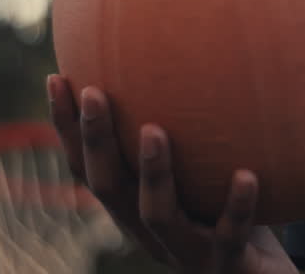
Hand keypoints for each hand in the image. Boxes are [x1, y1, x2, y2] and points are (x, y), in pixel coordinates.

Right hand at [47, 74, 298, 273]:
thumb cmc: (226, 217)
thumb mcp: (200, 172)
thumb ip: (187, 129)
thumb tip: (183, 52)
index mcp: (134, 208)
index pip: (88, 166)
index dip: (67, 127)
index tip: (57, 76)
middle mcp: (150, 231)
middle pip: (109, 187)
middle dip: (96, 140)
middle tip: (95, 91)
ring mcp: (187, 252)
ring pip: (159, 215)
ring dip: (154, 172)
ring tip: (155, 130)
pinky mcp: (227, 265)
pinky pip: (231, 234)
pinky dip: (237, 206)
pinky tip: (247, 174)